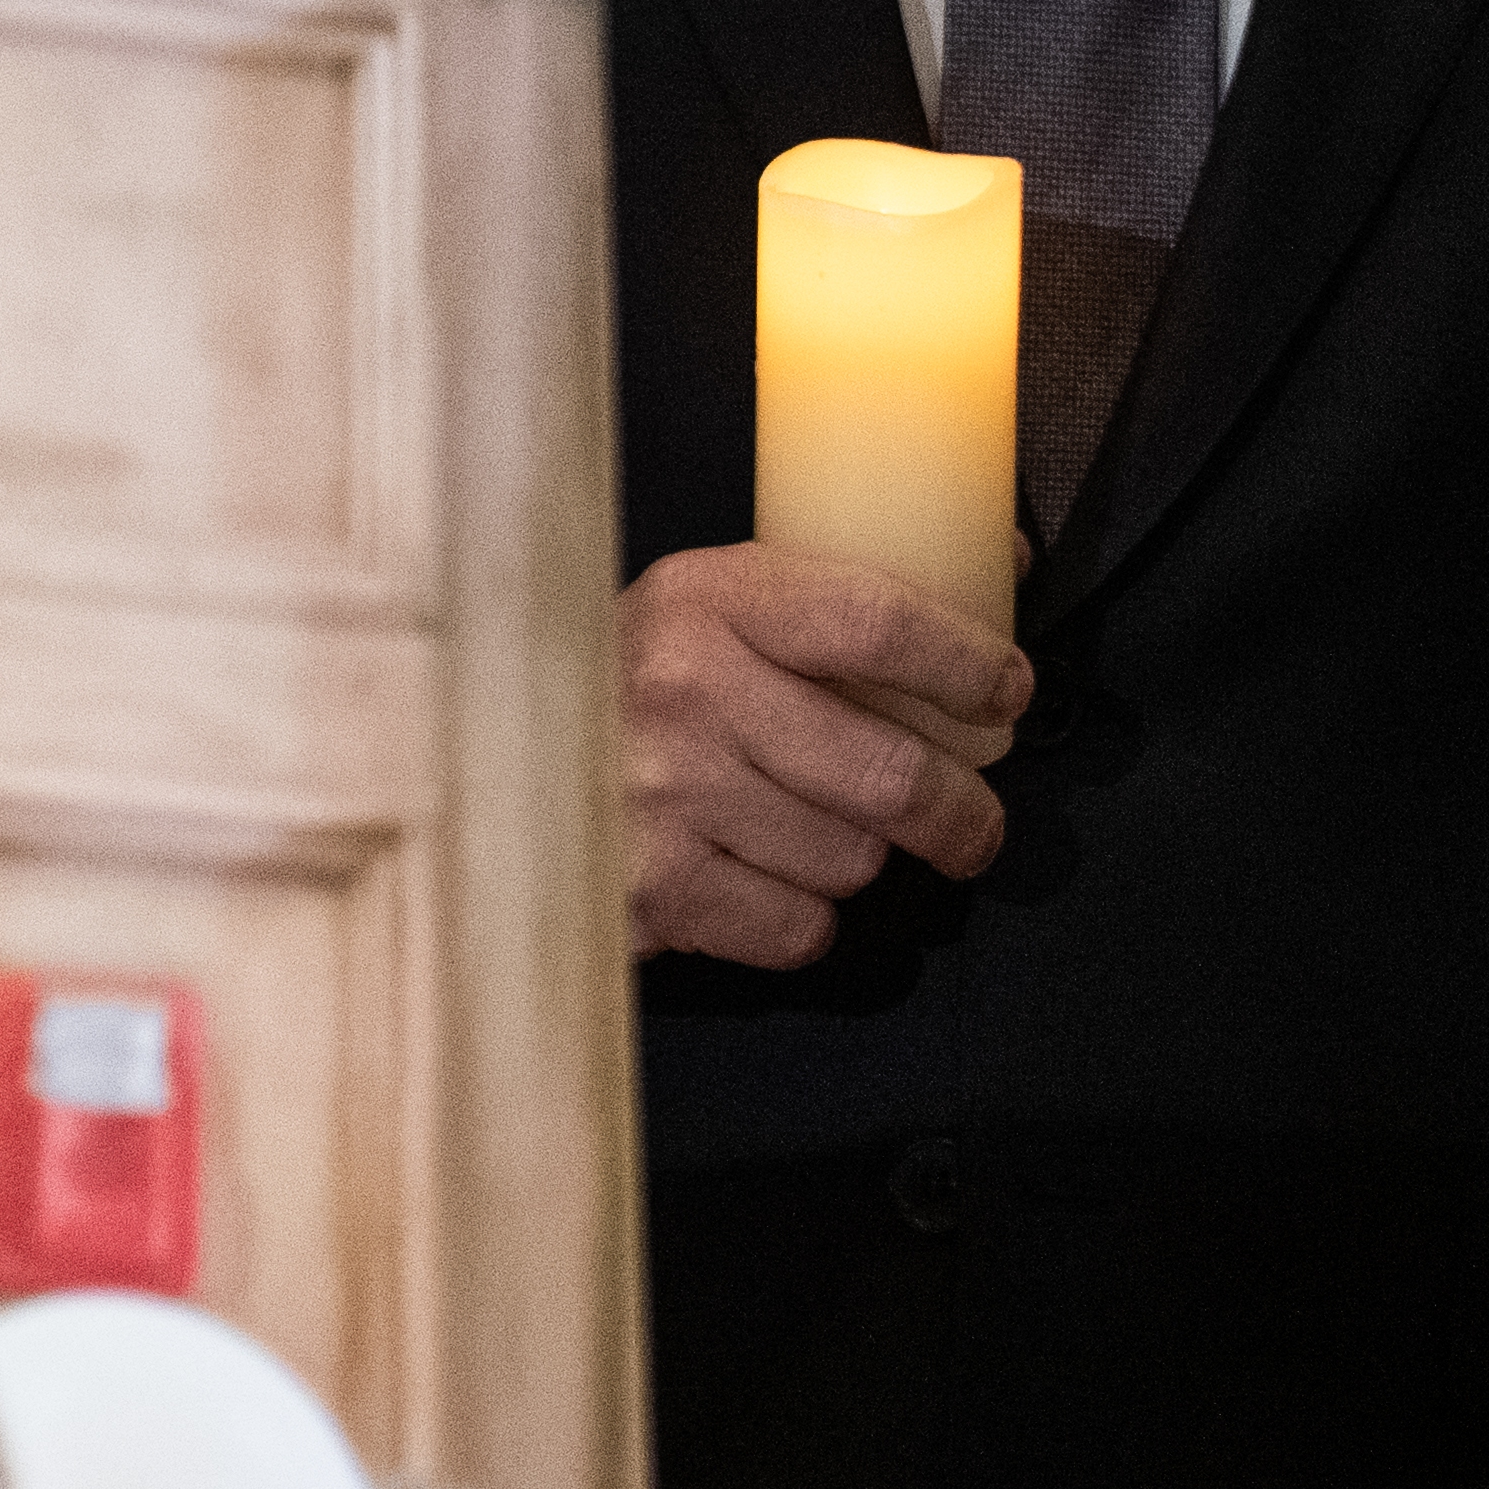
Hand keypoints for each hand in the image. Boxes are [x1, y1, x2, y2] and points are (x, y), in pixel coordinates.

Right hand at [624, 541, 1023, 969]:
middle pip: (890, 773)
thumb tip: (1004, 560)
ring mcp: (664, 796)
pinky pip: (797, 928)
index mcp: (707, 598)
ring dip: (857, 861)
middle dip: (961, 815)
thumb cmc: (621, 683)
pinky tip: (761, 881)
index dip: (967, 666)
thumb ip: (837, 593)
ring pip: (851, 860)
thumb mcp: (707, 604)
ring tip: (817, 837)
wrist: (481, 759)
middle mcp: (684, 689)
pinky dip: (800, 919)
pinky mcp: (651, 892)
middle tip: (971, 825)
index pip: (877, 621)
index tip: (1006, 691)